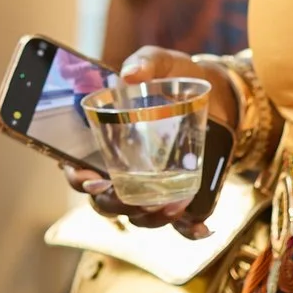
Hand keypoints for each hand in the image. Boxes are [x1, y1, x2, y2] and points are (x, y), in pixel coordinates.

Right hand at [54, 45, 239, 238]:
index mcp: (103, 140)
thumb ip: (145, 62)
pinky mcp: (178, 193)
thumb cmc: (175, 77)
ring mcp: (149, 185)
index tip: (91, 178)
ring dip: (151, 217)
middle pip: (103, 200)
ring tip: (172, 205)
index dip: (77, 178)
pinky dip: (188, 229)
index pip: (76, 167)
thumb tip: (130, 74)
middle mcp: (121, 169)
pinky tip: (202, 228)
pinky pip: (178, 222)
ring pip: (137, 215)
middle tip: (133, 197)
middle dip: (114, 204)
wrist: (217, 92)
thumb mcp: (161, 62)